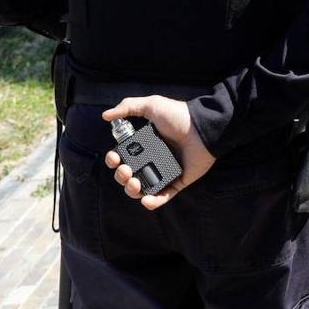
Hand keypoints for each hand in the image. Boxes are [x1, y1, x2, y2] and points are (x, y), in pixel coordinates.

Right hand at [102, 95, 215, 210]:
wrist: (203, 128)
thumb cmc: (179, 115)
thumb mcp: (152, 105)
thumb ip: (128, 107)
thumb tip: (105, 115)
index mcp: (144, 145)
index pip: (122, 158)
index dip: (113, 161)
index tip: (115, 158)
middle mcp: (152, 159)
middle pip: (127, 175)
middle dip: (121, 176)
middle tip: (126, 170)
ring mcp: (164, 172)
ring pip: (141, 188)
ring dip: (132, 190)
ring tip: (134, 183)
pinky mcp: (177, 181)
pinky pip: (163, 196)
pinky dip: (153, 202)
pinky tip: (146, 199)